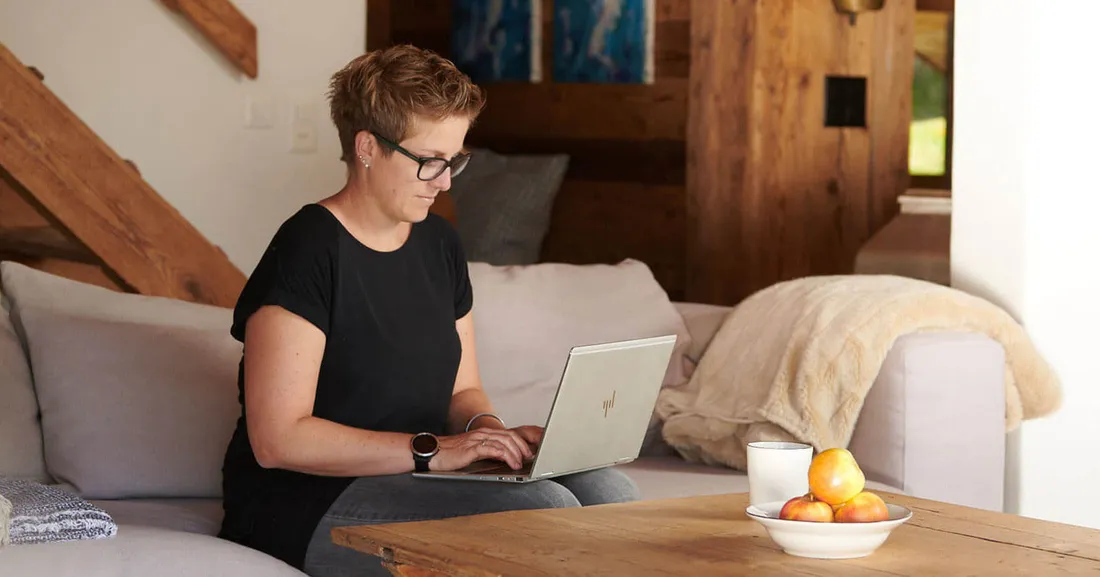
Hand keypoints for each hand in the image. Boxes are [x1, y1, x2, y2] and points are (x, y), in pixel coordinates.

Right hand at [429, 426, 544, 471]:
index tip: (530, 453)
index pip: (508, 434)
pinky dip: (506, 456)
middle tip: (531, 458)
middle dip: (523, 447)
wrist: (431, 452)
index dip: (522, 442)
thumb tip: (502, 460)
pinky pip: (493, 449)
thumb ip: (486, 452)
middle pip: (510, 436)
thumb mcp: (472, 452)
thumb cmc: (449, 454)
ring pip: (504, 442)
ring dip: (516, 453)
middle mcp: (482, 434)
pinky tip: (511, 463)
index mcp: (483, 433)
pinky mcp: (472, 448)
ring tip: (522, 463)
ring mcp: (477, 440)